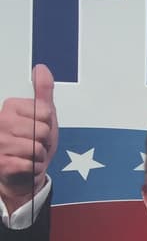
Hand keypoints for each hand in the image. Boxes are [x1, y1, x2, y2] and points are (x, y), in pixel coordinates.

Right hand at [0, 65, 58, 213]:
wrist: (22, 172)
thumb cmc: (32, 142)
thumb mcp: (42, 115)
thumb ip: (42, 91)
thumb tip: (41, 68)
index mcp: (9, 107)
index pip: (45, 113)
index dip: (48, 124)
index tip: (38, 128)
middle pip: (43, 130)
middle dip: (45, 141)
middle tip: (34, 144)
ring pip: (37, 147)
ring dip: (40, 155)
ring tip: (30, 155)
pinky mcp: (1, 162)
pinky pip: (31, 163)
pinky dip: (34, 167)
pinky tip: (26, 165)